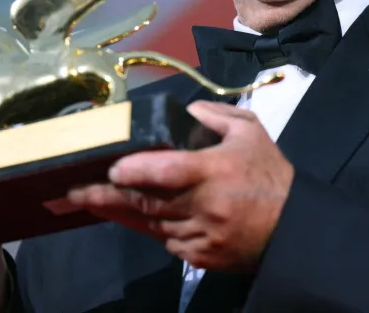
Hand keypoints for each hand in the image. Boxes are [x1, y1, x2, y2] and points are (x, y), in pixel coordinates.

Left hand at [67, 100, 294, 270]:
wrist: (292, 227)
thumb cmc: (270, 175)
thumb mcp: (250, 133)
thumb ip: (216, 117)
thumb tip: (185, 111)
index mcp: (214, 171)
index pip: (166, 171)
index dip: (135, 170)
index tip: (110, 167)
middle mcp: (203, 205)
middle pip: (146, 202)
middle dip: (108, 195)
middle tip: (76, 189)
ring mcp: (200, 235)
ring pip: (152, 223)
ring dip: (126, 211)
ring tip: (94, 199)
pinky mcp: (200, 256)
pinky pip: (166, 242)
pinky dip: (153, 228)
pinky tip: (136, 217)